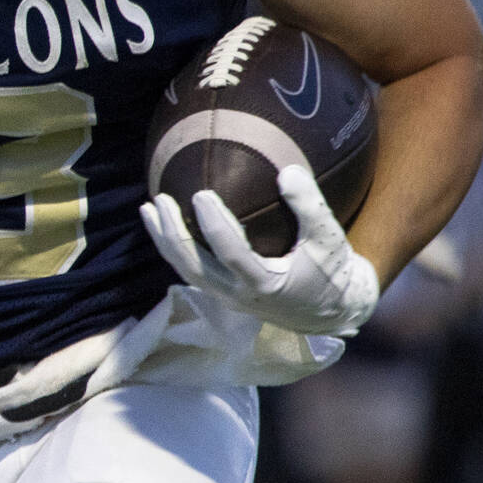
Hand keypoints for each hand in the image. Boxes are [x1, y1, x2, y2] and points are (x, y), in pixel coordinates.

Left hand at [140, 164, 379, 335]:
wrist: (333, 310)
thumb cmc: (331, 271)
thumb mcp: (330, 239)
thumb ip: (311, 207)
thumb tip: (287, 171)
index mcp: (265, 284)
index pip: (231, 254)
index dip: (214, 226)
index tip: (201, 194)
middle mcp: (239, 295)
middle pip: (194, 268)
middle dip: (172, 235)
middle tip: (159, 200)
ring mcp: (228, 298)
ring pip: (186, 272)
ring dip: (164, 241)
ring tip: (148, 209)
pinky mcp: (224, 294)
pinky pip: (191, 271)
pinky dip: (174, 248)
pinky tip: (163, 224)